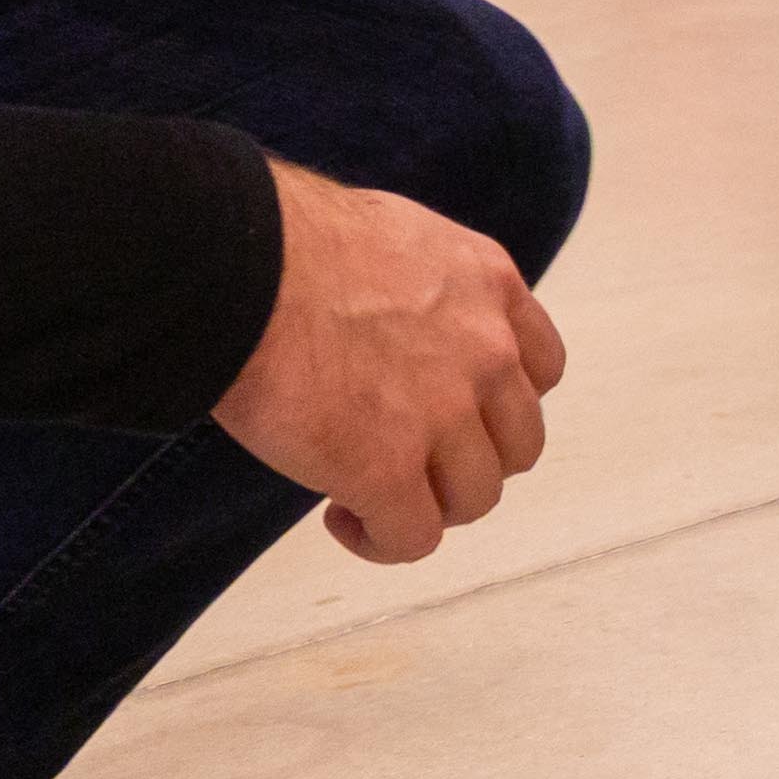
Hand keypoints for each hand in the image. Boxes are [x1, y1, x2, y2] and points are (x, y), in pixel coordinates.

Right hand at [213, 163, 565, 563]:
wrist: (238, 266)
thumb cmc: (284, 242)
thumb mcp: (393, 238)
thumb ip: (421, 287)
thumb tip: (394, 322)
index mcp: (488, 286)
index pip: (540, 367)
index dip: (497, 406)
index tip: (451, 415)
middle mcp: (486, 350)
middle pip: (518, 444)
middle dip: (468, 462)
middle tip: (409, 463)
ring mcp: (445, 413)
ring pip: (476, 497)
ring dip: (430, 506)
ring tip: (369, 495)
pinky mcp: (386, 468)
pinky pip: (414, 537)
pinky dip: (384, 541)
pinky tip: (342, 516)